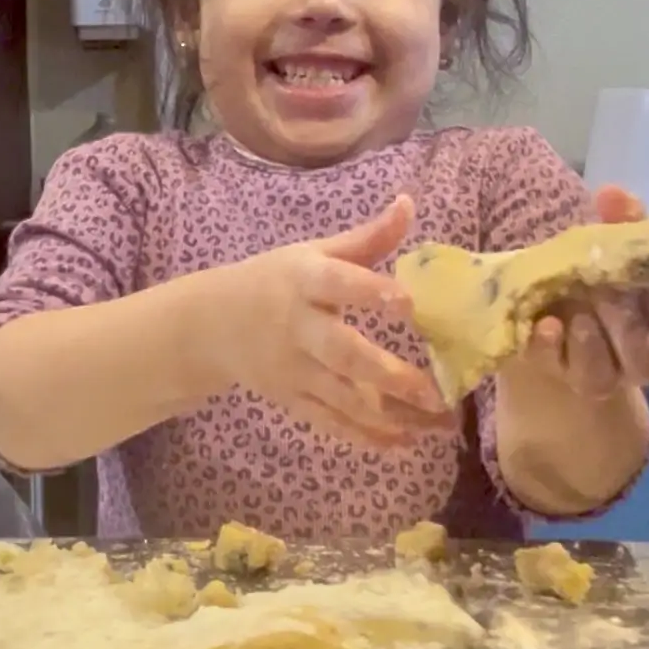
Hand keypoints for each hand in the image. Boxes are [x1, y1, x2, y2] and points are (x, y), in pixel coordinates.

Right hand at [209, 197, 455, 446]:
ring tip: (437, 425)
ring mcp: (294, 370)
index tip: (408, 303)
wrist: (212, 325)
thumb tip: (409, 204)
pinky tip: (403, 444)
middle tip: (434, 392)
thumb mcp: (312, 253)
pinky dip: (364, 437)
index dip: (371, 292)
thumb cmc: (275, 281)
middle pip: (343, 353)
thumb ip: (365, 239)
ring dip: (389, 416)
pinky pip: (330, 422)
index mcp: (305, 281)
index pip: (339, 283)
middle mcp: (299, 328)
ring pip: (342, 397)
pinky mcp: (292, 399)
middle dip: (387, 374)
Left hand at [520, 185, 648, 397]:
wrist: (543, 295)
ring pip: (602, 379)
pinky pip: (552, 368)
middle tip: (611, 294)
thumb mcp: (616, 245)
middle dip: (630, 330)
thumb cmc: (600, 271)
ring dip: (591, 346)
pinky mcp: (553, 370)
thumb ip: (625, 223)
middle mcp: (636, 359)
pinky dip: (548, 347)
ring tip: (577, 313)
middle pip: (647, 365)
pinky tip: (545, 324)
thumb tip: (614, 195)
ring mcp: (594, 371)